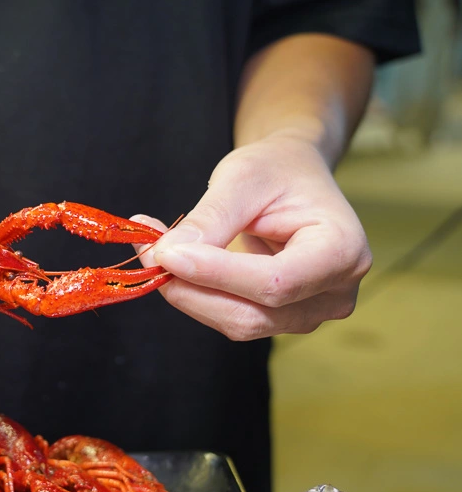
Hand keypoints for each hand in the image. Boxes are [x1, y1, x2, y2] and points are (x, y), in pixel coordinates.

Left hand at [135, 133, 371, 340]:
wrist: (292, 177)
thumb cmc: (277, 169)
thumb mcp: (243, 178)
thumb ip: (210, 219)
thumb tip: (168, 256)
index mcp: (343, 251)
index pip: (275, 282)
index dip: (216, 274)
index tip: (166, 253)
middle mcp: (334, 293)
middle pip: (251, 313)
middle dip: (191, 288)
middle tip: (148, 251)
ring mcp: (309, 312)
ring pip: (236, 322)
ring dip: (187, 293)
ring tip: (156, 251)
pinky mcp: (280, 318)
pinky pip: (229, 317)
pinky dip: (195, 295)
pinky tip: (175, 265)